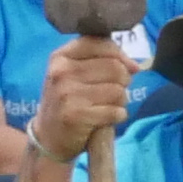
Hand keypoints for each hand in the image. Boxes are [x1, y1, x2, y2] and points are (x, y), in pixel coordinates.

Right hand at [32, 34, 135, 162]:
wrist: (47, 138)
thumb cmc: (67, 102)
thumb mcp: (71, 74)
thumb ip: (100, 61)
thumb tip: (135, 66)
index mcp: (60, 57)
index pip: (100, 43)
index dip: (120, 55)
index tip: (127, 67)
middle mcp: (62, 72)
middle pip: (115, 67)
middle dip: (123, 81)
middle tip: (114, 92)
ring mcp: (67, 94)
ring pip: (118, 90)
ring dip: (121, 101)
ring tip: (107, 106)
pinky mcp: (76, 115)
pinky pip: (115, 111)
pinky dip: (118, 116)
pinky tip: (107, 118)